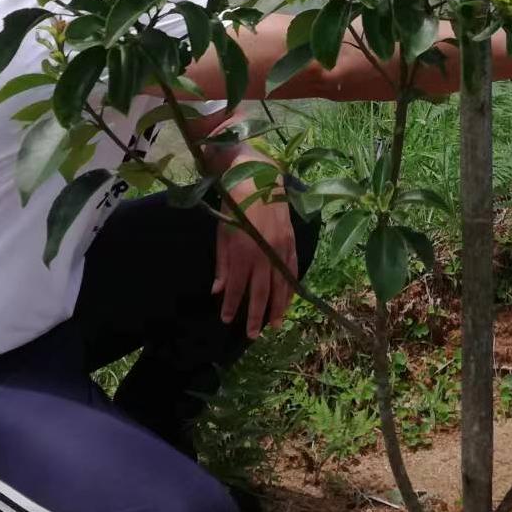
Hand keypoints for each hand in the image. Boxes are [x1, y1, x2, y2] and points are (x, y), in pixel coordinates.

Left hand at [211, 182, 296, 339]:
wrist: (259, 177)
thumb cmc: (234, 205)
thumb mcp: (222, 234)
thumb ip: (222, 264)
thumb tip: (218, 291)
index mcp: (243, 252)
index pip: (236, 287)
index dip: (232, 306)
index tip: (227, 320)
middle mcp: (264, 254)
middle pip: (262, 292)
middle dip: (256, 315)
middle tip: (253, 334)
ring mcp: (281, 248)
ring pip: (281, 285)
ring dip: (278, 307)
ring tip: (274, 325)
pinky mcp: (292, 242)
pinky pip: (293, 270)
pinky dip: (291, 286)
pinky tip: (288, 299)